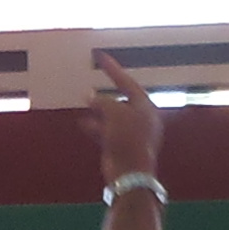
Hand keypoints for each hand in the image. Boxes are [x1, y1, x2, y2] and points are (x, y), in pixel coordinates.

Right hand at [90, 49, 162, 187]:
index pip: (127, 82)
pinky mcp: (122, 146)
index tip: (100, 56)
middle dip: (106, 92)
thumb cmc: (127, 138)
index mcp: (145, 106)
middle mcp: (141, 118)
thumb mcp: (114, 113)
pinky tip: (83, 123)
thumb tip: (91, 96)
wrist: (129, 172)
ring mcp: (133, 133)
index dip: (112, 69)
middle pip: (122, 99)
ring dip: (100, 110)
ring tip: (85, 102)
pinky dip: (96, 126)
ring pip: (114, 116)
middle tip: (94, 81)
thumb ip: (102, 101)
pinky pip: (108, 131)